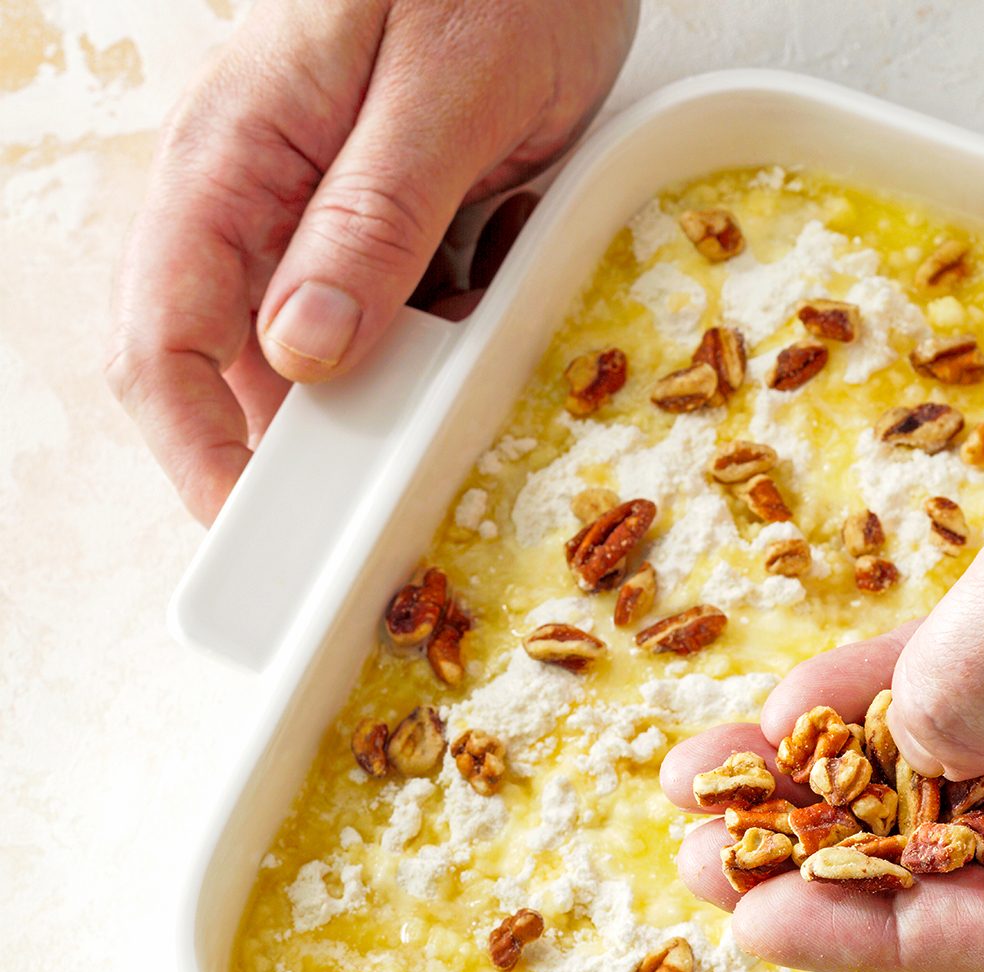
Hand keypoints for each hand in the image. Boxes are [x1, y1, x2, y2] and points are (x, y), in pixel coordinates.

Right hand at [106, 0, 637, 521]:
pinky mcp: (403, 227)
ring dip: (380, 416)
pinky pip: (403, 324)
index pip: (166, 338)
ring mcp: (332, 219)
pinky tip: (486, 375)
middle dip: (298, 459)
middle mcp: (266, 201)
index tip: (260, 536)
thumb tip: (302, 352)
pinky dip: (439, 363)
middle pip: (239, 370)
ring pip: (326, 360)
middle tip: (373, 531)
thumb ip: (369, 218)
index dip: (201, 452)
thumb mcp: (442, 93)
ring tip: (444, 461)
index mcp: (237, 162)